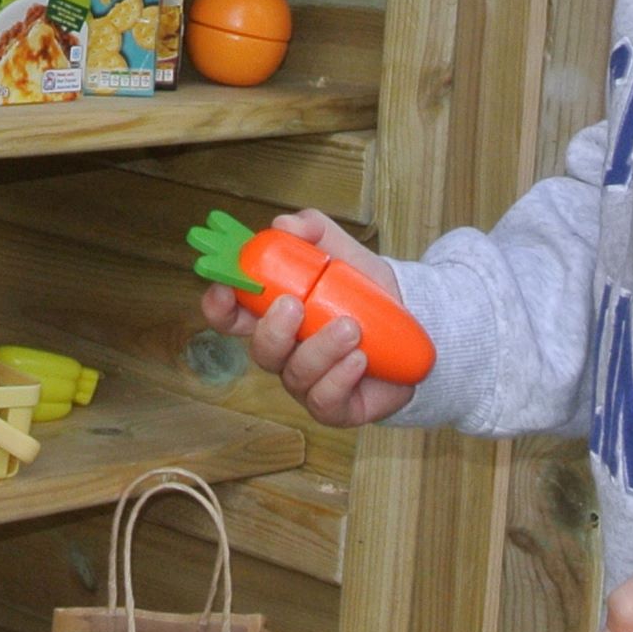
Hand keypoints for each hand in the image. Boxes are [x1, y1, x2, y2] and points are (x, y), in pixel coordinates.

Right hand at [197, 210, 414, 429]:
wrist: (413, 323)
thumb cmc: (365, 290)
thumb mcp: (341, 250)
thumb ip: (312, 230)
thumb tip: (285, 224)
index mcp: (275, 314)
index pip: (232, 316)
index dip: (219, 307)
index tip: (226, 289)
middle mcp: (285, 351)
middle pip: (260, 350)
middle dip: (274, 330)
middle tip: (297, 306)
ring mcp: (307, 382)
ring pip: (296, 374)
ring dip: (321, 349)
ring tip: (352, 328)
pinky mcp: (333, 407)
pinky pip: (324, 400)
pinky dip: (339, 377)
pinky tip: (360, 360)